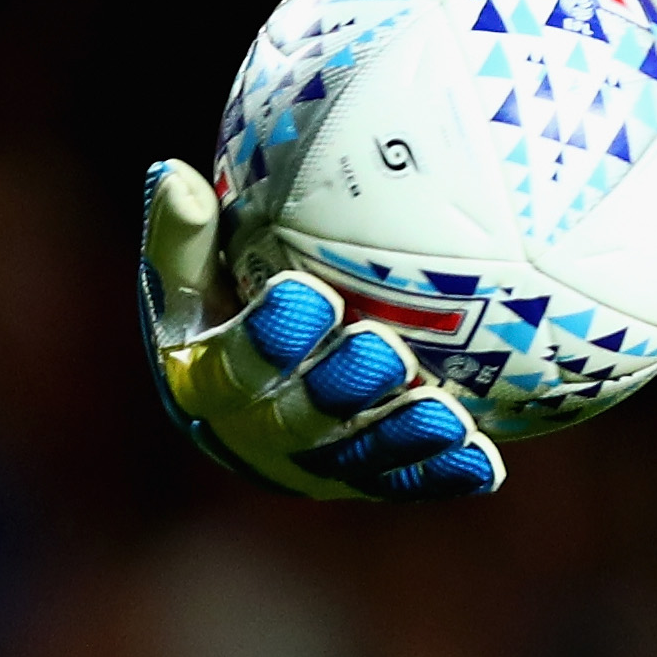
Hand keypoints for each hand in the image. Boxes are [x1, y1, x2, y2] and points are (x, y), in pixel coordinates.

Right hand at [138, 159, 502, 500]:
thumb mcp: (196, 269)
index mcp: (204, 381)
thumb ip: (187, 234)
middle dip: (340, 389)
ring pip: (357, 459)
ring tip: (446, 415)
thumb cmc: (227, 298)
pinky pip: (405, 480)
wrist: (267, 368)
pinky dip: (442, 473)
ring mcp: (313, 463)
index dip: (266, 338)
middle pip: (297, 422)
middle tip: (385, 352)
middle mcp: (254, 434)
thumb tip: (173, 176)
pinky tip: (483, 463)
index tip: (304, 293)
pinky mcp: (364, 478)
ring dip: (401, 438)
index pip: (228, 366)